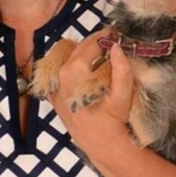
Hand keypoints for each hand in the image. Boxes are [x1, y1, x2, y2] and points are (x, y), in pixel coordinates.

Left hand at [49, 35, 134, 156]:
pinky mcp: (52, 93)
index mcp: (75, 70)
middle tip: (110, 43)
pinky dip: (68, 64)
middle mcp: (60, 74)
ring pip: (65, 55)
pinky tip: (82, 68)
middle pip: (78, 47)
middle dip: (95, 44)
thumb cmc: (112, 118)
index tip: (116, 34)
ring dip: (81, 51)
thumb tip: (117, 46)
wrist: (99, 142)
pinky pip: (57, 70)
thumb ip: (121, 69)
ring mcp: (53, 84)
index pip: (91, 44)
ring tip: (97, 54)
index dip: (106, 37)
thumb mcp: (123, 94)